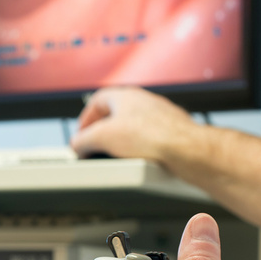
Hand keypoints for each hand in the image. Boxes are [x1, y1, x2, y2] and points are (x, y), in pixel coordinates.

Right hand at [70, 87, 196, 163]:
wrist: (184, 149)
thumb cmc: (150, 136)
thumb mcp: (102, 138)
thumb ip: (83, 140)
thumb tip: (76, 145)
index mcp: (125, 95)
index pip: (96, 102)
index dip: (85, 121)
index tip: (80, 138)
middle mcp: (144, 103)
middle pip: (115, 117)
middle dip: (103, 135)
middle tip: (96, 150)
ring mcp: (160, 118)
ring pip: (133, 131)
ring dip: (122, 145)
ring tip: (117, 160)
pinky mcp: (172, 135)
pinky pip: (150, 143)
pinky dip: (141, 153)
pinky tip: (139, 164)